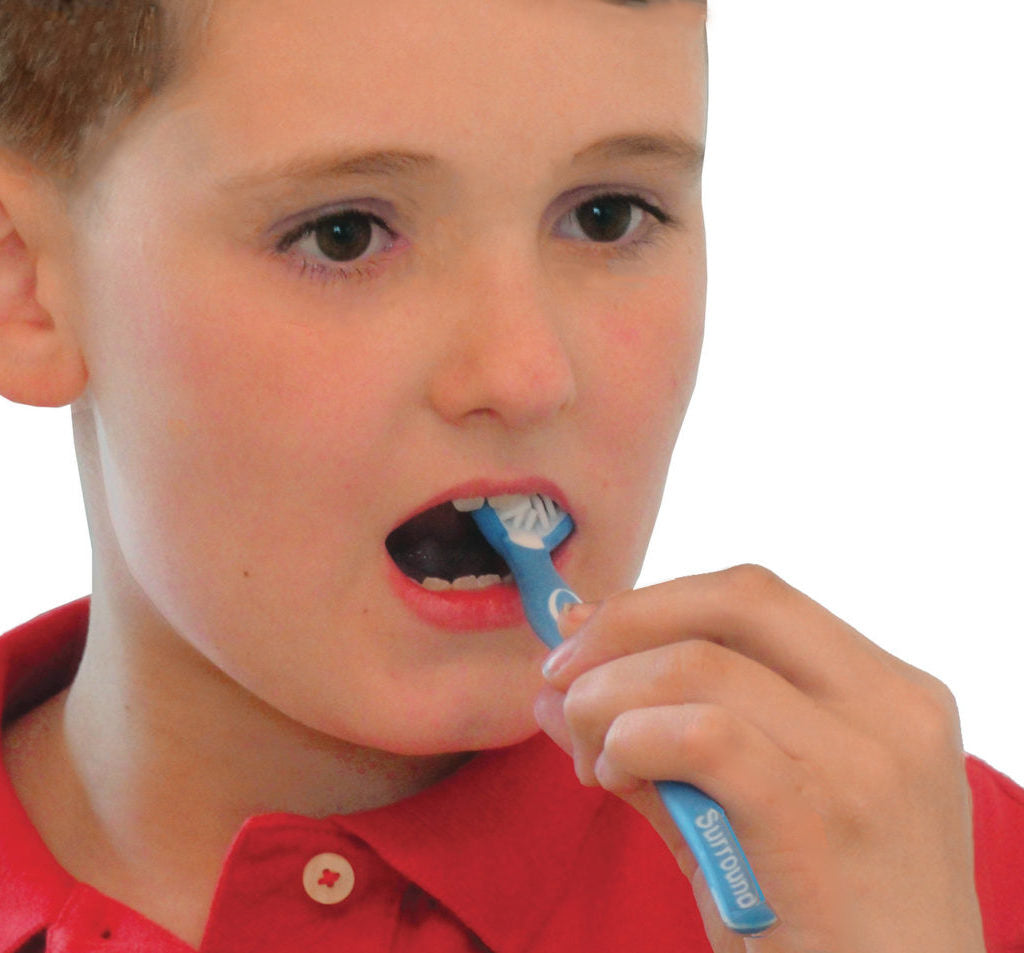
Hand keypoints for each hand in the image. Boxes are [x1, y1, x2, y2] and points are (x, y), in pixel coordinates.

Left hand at [534, 565, 984, 952]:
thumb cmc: (823, 919)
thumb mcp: (749, 813)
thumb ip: (659, 740)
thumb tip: (556, 690)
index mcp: (885, 691)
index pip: (755, 598)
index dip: (655, 601)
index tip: (581, 630)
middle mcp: (888, 708)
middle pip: (737, 599)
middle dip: (626, 621)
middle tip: (563, 672)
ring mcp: (863, 761)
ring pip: (700, 665)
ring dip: (610, 696)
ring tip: (589, 753)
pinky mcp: (821, 819)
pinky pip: (700, 736)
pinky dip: (632, 740)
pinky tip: (613, 776)